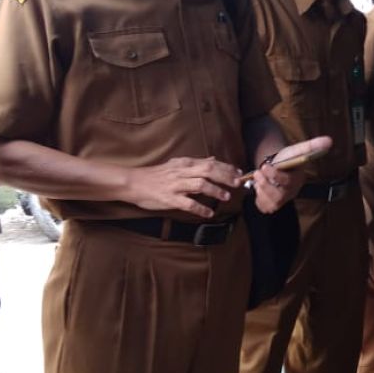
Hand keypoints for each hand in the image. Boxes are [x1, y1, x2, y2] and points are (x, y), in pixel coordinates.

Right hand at [125, 157, 241, 218]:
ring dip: (215, 190)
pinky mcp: (169, 198)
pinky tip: (209, 213)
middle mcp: (182, 172)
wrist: (134, 183)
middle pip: (208, 171)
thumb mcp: (177, 165)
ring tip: (226, 196)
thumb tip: (214, 159)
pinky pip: (188, 204)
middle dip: (225, 176)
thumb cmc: (156, 175)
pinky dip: (200, 208)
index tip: (239, 173)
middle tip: (237, 183)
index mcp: (185, 163)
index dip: (226, 168)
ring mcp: (176, 185)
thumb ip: (196, 163)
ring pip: (200, 185)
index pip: (210, 163)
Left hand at [248, 136, 330, 213]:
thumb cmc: (287, 160)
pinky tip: (258, 187)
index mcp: (298, 179)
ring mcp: (282, 201)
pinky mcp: (272, 206)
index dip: (275, 176)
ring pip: (271, 202)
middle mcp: (291, 192)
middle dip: (265, 183)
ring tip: (257, 176)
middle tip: (258, 171)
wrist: (275, 168)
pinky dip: (258, 197)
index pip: (289, 182)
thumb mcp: (295, 150)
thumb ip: (311, 146)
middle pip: (279, 195)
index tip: (264, 167)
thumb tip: (329, 140)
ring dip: (261, 189)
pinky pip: (264, 207)